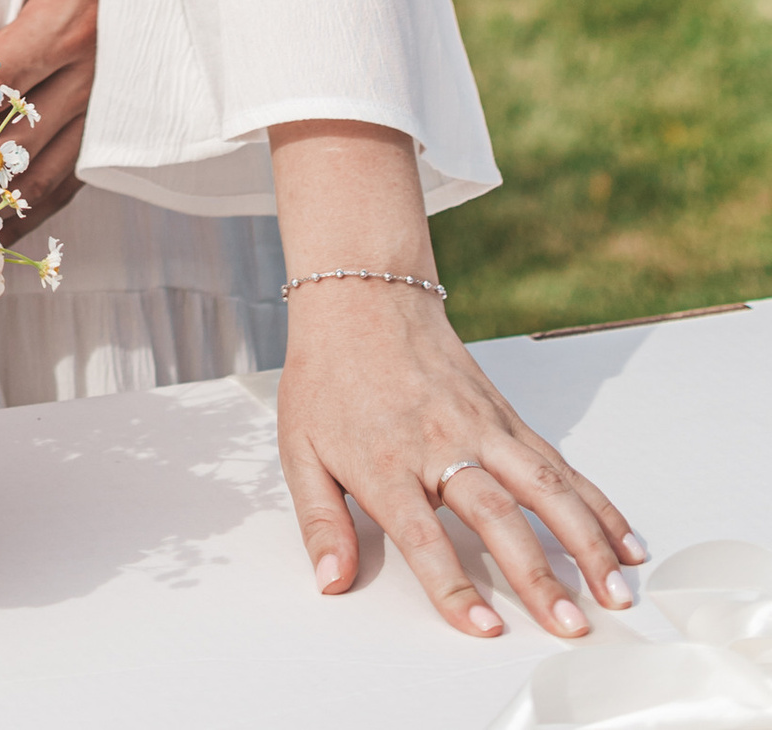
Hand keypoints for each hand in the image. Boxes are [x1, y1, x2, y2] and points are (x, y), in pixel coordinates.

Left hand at [278, 278, 643, 641]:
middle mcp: (441, 442)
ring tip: (616, 591)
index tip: (484, 626)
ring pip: (544, 486)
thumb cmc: (330, 373)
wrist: (361, 294)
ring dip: (586, 541)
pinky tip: (623, 539)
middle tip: (569, 624)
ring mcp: (482, 426)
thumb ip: (319, 521)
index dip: (454, 584)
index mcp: (386, 459)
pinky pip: (558, 463)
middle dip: (537, 575)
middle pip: (497, 514)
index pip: (423, 534)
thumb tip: (332, 581)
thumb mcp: (299, 448)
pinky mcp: (506, 415)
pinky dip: (596, 503)